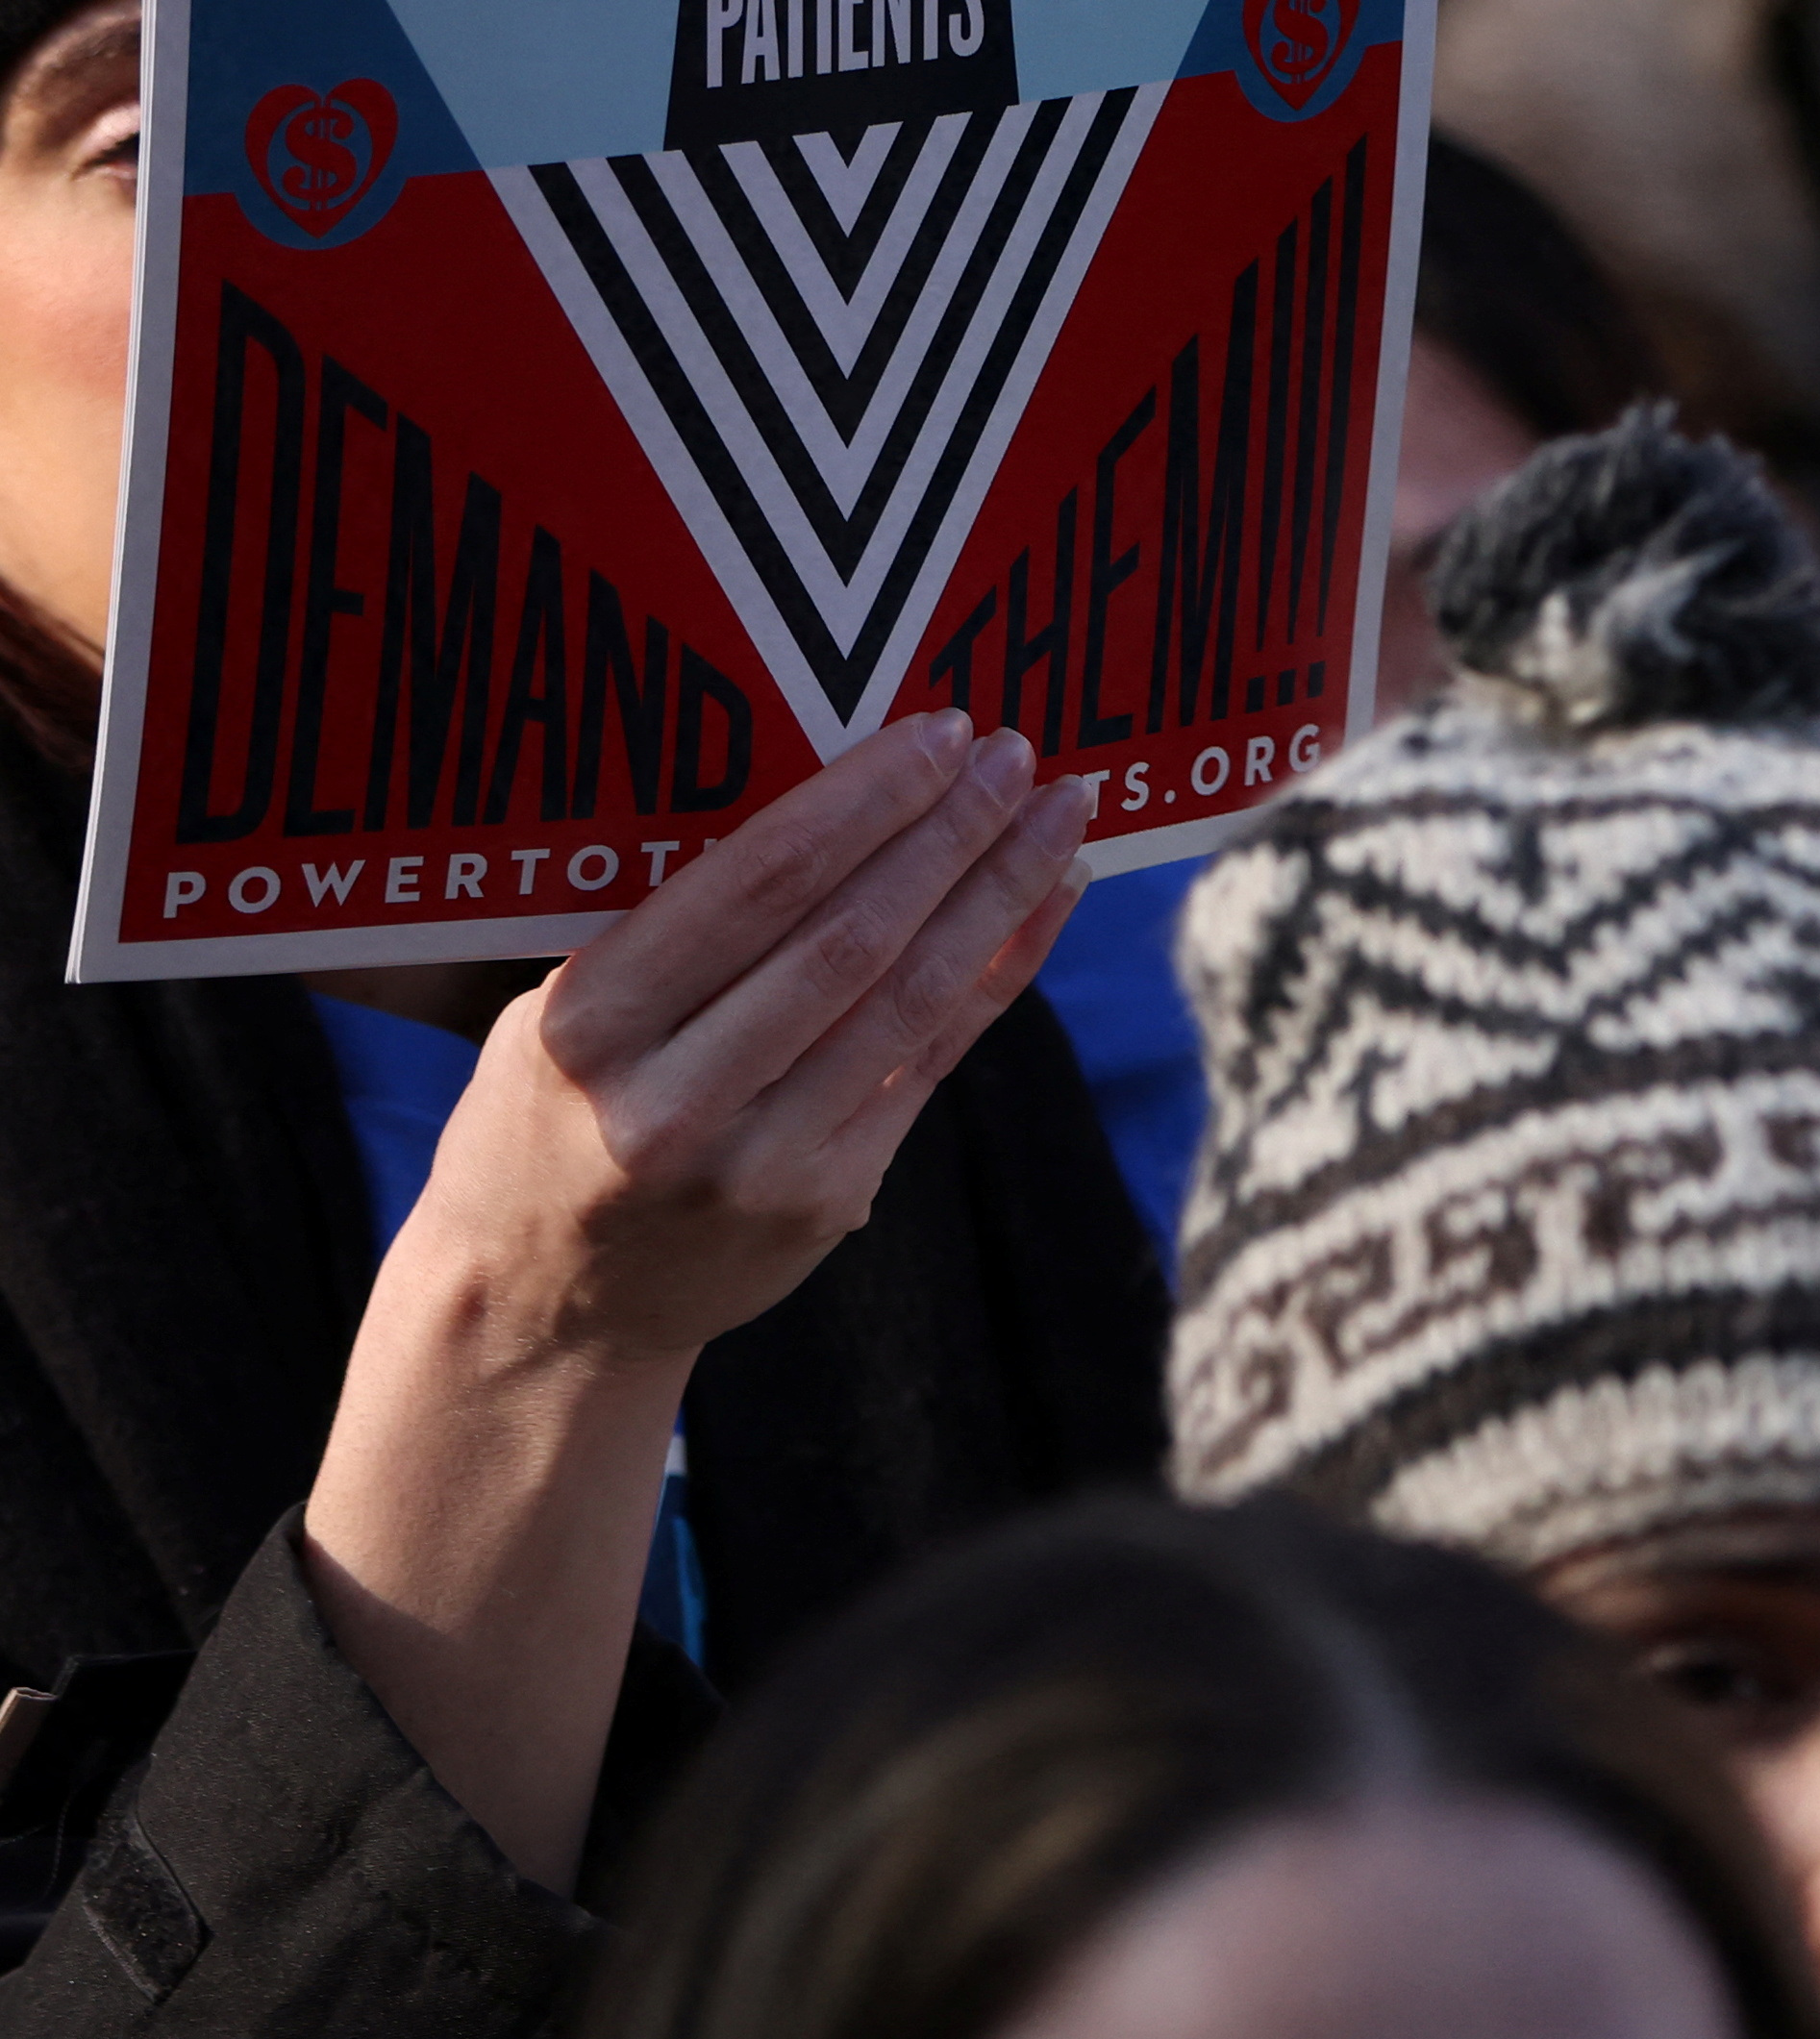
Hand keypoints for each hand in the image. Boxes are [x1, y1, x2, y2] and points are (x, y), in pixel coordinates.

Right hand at [397, 718, 1079, 1365]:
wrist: (543, 1306)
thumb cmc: (543, 1119)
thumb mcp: (551, 1014)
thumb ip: (669, 936)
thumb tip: (836, 802)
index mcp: (584, 1027)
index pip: (751, 887)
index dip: (862, 803)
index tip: (938, 732)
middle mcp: (673, 1101)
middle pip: (849, 939)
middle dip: (948, 835)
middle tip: (1017, 751)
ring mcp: (760, 1163)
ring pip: (909, 1001)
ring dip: (999, 896)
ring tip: (1058, 813)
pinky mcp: (827, 1202)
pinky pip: (932, 1063)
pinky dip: (998, 975)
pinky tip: (1043, 905)